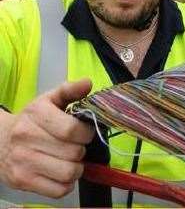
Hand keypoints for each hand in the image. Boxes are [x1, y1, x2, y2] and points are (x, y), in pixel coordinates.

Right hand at [0, 79, 94, 197]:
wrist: (0, 142)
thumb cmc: (33, 120)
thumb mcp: (50, 100)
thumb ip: (70, 90)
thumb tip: (87, 83)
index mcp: (36, 114)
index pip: (72, 129)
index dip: (86, 132)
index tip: (84, 132)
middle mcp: (26, 138)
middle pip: (74, 152)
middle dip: (81, 150)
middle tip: (76, 146)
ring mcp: (23, 162)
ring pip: (69, 173)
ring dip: (77, 168)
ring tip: (71, 160)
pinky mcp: (23, 182)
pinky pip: (60, 190)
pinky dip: (67, 184)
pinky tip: (62, 172)